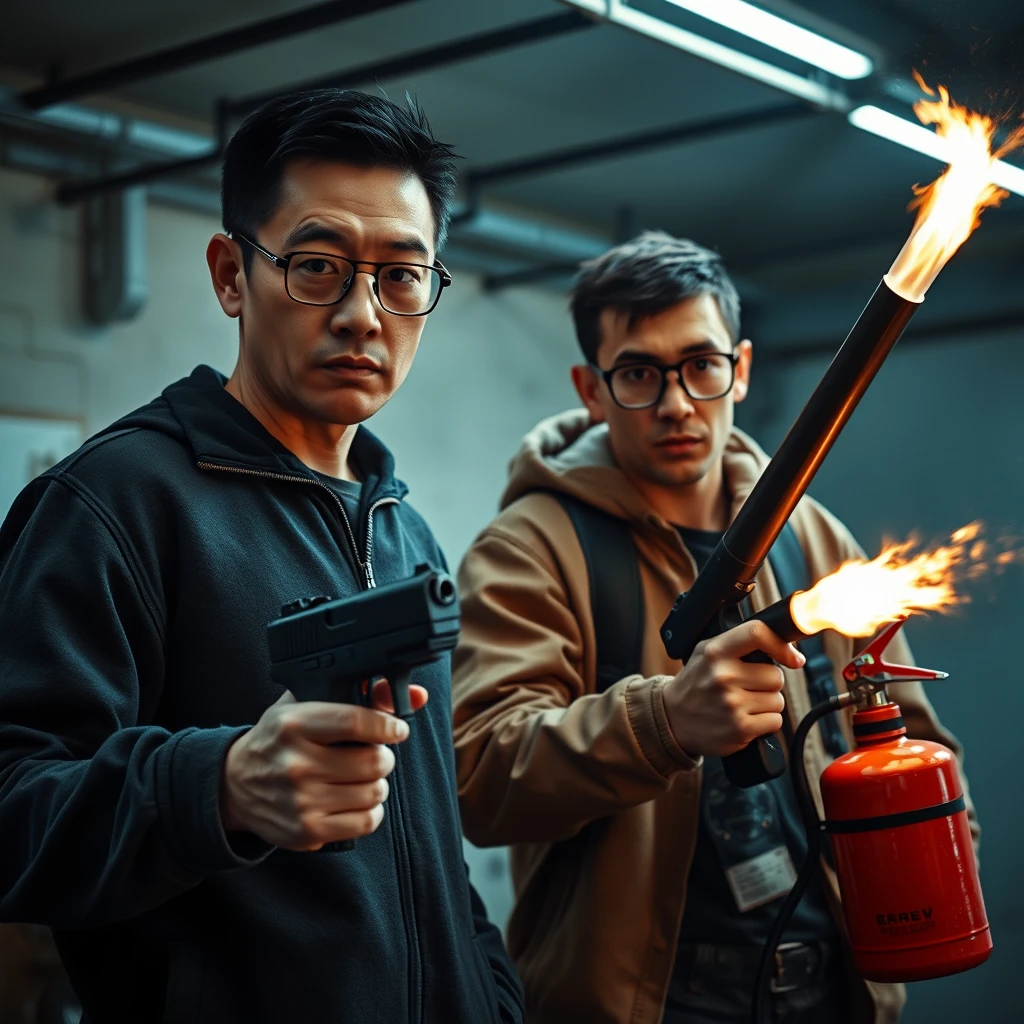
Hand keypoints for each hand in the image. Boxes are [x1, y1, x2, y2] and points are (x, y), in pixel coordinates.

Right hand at [220, 680, 428, 849]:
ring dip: (377, 783)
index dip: (388, 726)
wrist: (234, 785)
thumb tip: (417, 695)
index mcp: (293, 724)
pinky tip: (357, 800)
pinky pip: (365, 822)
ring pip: (373, 793)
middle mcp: (295, 763)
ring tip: (363, 777)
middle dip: (383, 757)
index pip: (356, 722)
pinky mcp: (307, 832)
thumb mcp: (305, 705)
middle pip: (372, 762)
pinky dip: (371, 810)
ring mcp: (301, 801)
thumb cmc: (278, 739)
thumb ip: (361, 695)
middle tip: (375, 754)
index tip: (397, 729)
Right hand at [662, 620, 804, 757]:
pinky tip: (745, 719)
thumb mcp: (707, 652)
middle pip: (776, 676)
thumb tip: (787, 647)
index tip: (793, 658)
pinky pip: (775, 721)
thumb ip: (739, 643)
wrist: (672, 718)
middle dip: (768, 683)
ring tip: (743, 704)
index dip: (781, 645)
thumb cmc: (697, 682)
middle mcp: (723, 676)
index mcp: (716, 652)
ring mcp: (732, 704)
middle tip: (747, 686)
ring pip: (778, 700)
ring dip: (767, 704)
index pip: (757, 633)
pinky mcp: (740, 728)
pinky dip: (765, 723)